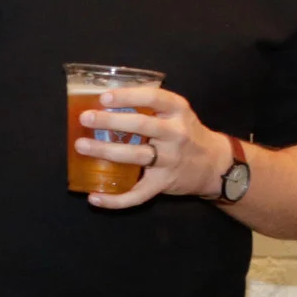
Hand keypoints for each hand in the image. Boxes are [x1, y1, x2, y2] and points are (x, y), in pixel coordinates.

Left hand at [76, 83, 233, 210]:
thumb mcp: (178, 112)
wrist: (215, 165)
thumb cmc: (187, 133)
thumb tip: (106, 98)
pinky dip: (115, 200)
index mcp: (178, 111)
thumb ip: (151, 105)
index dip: (128, 96)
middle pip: (141, 125)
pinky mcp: (163, 184)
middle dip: (110, 121)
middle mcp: (176, 134)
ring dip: (105, 151)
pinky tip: (94, 197)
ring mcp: (170, 160)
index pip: (154, 97)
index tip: (104, 97)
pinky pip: (138, 194)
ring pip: (135, 156)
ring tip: (81, 147)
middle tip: (85, 119)